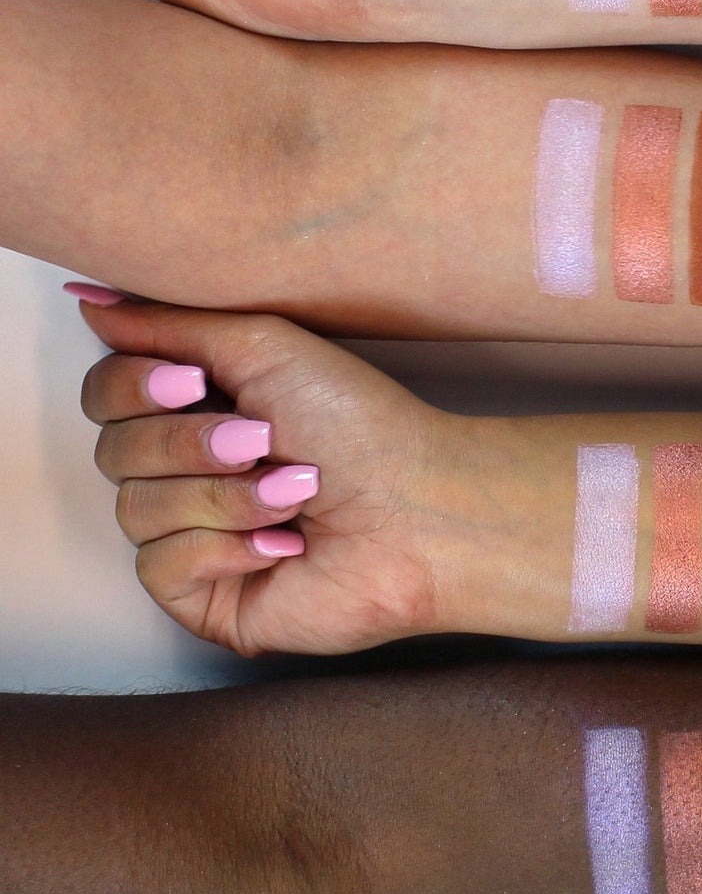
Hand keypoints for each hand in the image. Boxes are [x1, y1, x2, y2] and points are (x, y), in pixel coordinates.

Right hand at [76, 295, 446, 654]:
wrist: (421, 510)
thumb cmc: (362, 426)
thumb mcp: (266, 348)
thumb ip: (170, 323)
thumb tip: (88, 298)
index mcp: (200, 409)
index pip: (104, 392)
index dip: (135, 387)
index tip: (197, 383)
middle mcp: (187, 471)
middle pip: (111, 449)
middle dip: (191, 443)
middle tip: (265, 441)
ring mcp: (191, 536)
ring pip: (133, 509)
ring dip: (223, 496)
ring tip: (296, 493)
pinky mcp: (203, 595)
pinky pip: (158, 566)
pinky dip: (225, 546)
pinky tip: (283, 546)